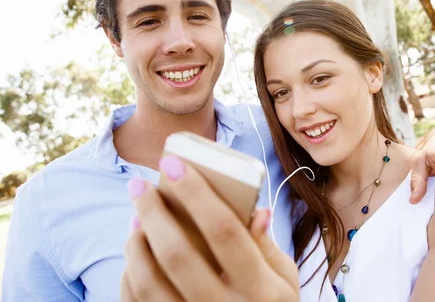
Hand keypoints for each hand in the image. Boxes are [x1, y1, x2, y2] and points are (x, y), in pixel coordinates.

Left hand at [121, 156, 298, 300]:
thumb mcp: (284, 280)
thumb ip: (268, 246)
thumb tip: (255, 209)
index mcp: (259, 289)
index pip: (224, 231)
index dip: (197, 194)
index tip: (175, 165)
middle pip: (178, 253)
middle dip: (152, 211)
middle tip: (139, 184)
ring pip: (149, 280)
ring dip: (136, 241)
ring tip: (136, 217)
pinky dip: (130, 272)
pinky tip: (136, 251)